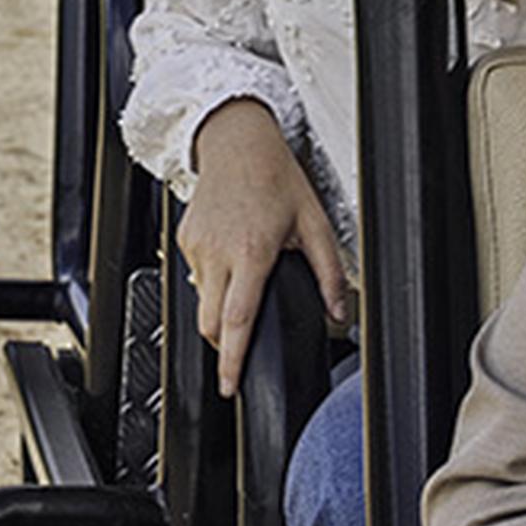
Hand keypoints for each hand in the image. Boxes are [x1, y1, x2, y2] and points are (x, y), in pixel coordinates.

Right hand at [178, 100, 349, 398]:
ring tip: (244, 285)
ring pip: (201, 299)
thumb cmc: (274, 176)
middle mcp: (218, 253)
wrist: (236, 141)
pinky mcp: (185, 239)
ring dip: (220, 308)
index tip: (230, 384)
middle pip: (209, 322)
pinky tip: (232, 260)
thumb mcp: (315, 222)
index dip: (231, 359)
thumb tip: (340, 312)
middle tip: (239, 350)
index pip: (237, 320)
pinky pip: (195, 275)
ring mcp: (197, 246)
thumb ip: (329, 273)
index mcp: (251, 253)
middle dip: (223, 344)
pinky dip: (213, 281)